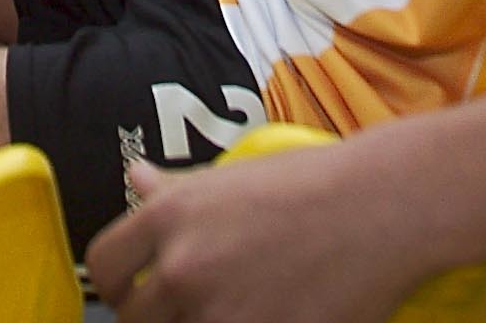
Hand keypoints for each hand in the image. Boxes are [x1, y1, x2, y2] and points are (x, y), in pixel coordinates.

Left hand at [86, 150, 426, 322]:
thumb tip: (137, 181)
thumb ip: (174, 191)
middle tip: (188, 309)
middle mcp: (185, 266)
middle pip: (135, 319)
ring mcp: (222, 312)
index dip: (116, 283)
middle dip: (157, 318)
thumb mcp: (229, 177)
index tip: (133, 290)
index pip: (104, 266)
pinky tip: (263, 318)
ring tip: (232, 309)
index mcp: (169, 218)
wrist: (381, 207)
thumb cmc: (310, 185)